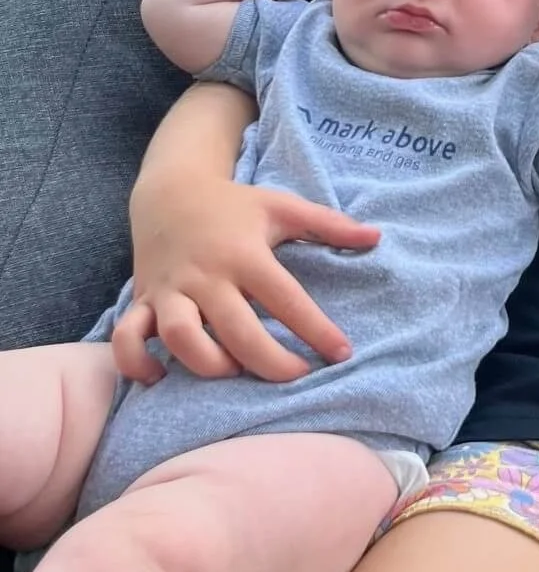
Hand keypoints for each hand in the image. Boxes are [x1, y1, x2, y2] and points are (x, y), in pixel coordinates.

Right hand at [115, 175, 379, 384]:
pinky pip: (128, 337)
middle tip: (297, 377)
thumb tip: (377, 237)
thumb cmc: (235, 206)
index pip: (286, 298)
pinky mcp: (142, 300)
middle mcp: (206, 275)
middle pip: (235, 329)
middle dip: (269, 361)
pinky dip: (136, 363)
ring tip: (236, 373)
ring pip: (180, 336)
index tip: (342, 354)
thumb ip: (331, 225)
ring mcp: (170, 289)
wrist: (169, 191)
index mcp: (244, 254)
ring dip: (208, 364)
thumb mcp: (284, 207)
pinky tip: (161, 379)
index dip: (316, 329)